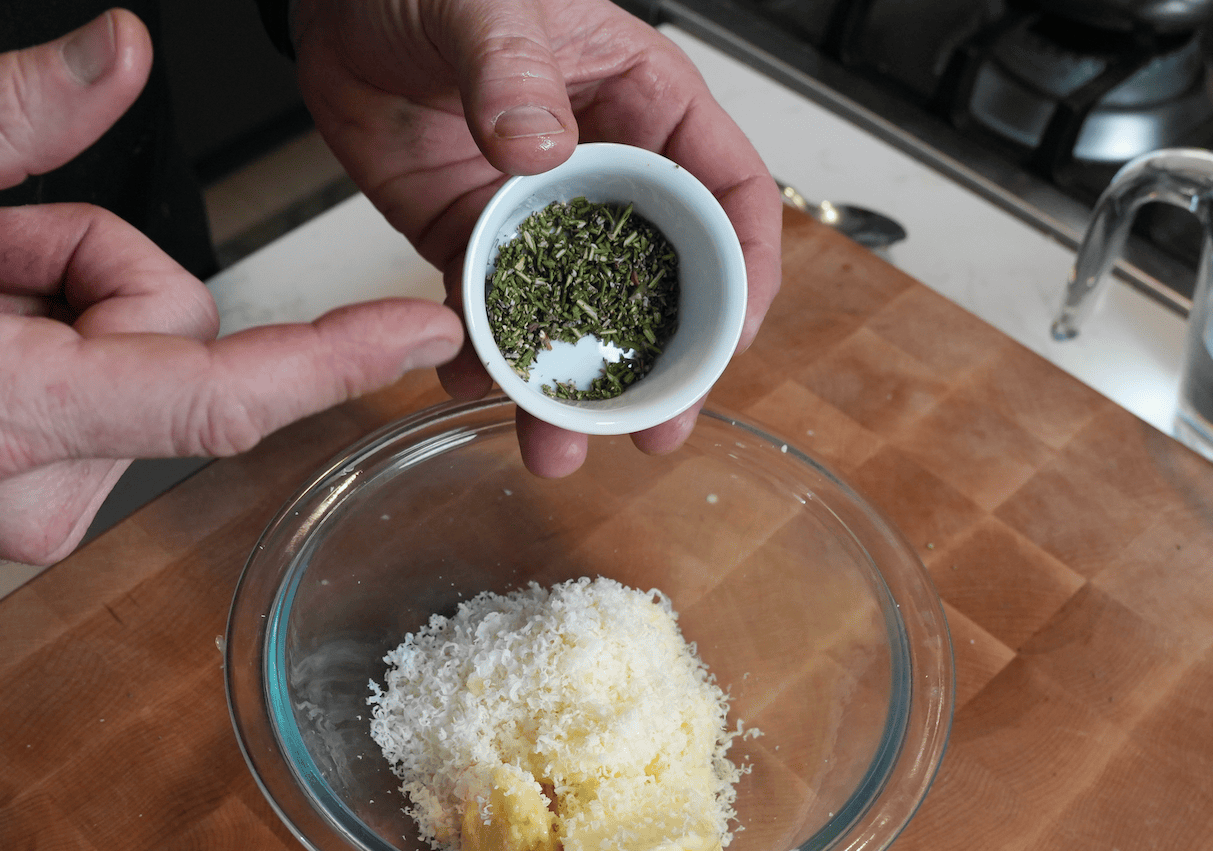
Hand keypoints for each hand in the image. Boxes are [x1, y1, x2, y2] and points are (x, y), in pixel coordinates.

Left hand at [291, 0, 782, 476]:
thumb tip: (543, 148)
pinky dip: (481, 354)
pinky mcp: (470, 232)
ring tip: (552, 445)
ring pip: (571, 311)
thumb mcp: (486, 1)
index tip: (726, 340)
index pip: (728, 195)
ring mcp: (537, 209)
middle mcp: (602, 167)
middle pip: (660, 279)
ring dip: (563, 383)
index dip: (743, 272)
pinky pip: (486, 306)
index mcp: (646, 102)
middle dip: (660, 365)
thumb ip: (515, 69)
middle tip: (655, 432)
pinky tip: (468, 388)